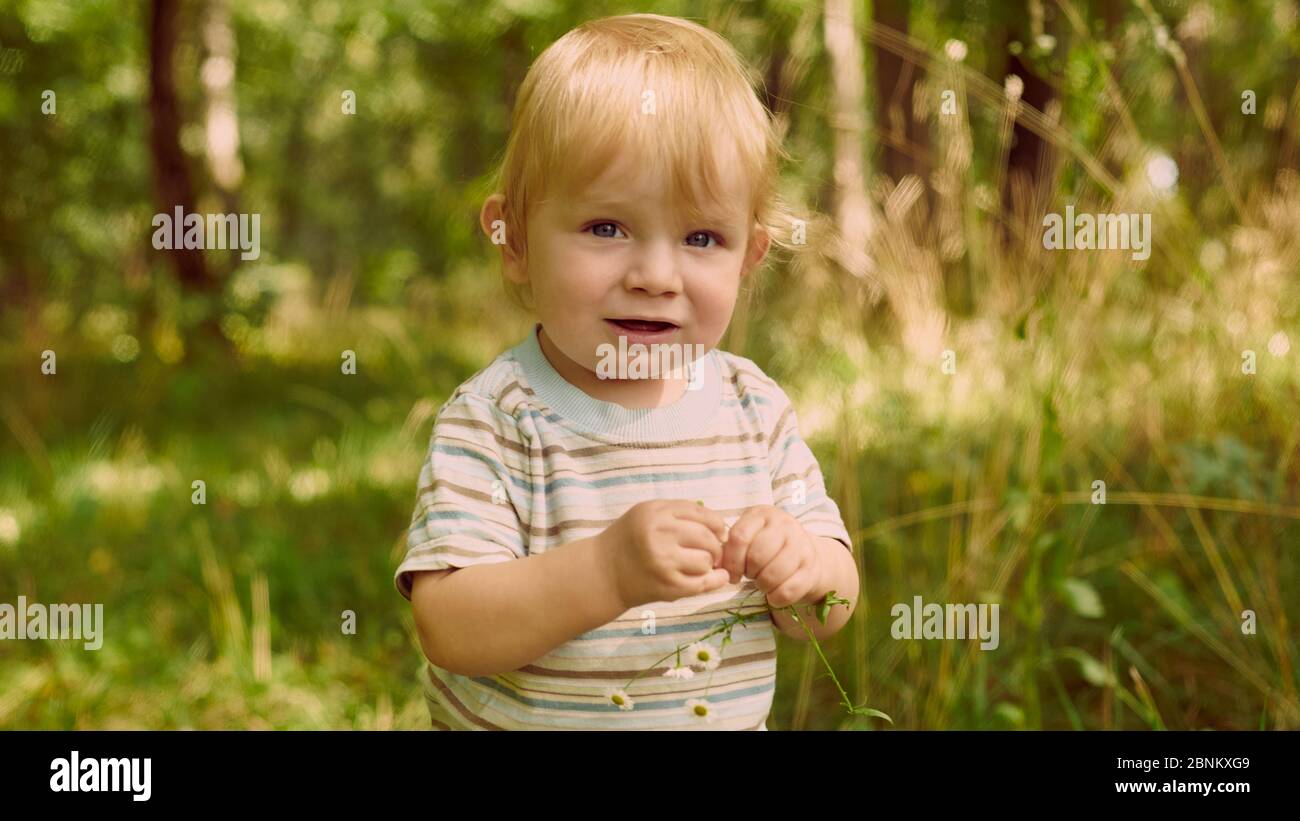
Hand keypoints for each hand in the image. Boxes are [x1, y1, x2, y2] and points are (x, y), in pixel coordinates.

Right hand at [599, 500, 730, 608]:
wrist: (602, 572)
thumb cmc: (628, 540)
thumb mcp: (646, 513)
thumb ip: (678, 512)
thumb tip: (719, 524)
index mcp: (655, 513)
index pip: (702, 513)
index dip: (716, 524)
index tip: (718, 532)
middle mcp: (659, 535)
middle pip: (707, 536)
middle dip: (715, 545)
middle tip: (712, 551)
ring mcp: (663, 562)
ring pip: (706, 560)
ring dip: (708, 563)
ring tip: (699, 564)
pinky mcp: (667, 586)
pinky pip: (702, 583)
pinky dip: (714, 581)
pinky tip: (715, 578)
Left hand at [719, 506, 823, 608]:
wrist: (805, 553)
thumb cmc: (767, 545)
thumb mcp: (749, 536)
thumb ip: (731, 546)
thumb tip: (717, 565)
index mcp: (763, 514)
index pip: (739, 537)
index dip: (731, 561)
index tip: (731, 573)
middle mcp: (785, 525)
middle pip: (757, 556)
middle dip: (748, 572)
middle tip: (750, 575)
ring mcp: (802, 545)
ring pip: (772, 575)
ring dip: (762, 586)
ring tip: (762, 582)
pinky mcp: (812, 568)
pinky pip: (787, 591)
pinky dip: (775, 598)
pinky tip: (774, 593)